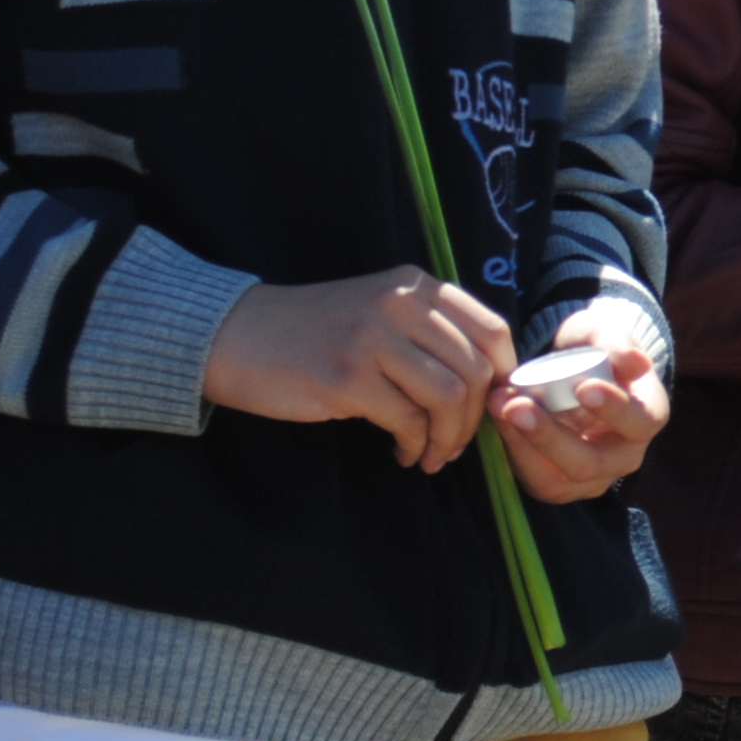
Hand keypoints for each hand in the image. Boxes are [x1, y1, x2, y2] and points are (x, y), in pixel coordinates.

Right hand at [204, 268, 511, 470]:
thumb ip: (428, 331)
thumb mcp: (378, 310)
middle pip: (475, 370)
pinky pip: (407, 420)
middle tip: (456, 444)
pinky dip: (415, 445)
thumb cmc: (314, 332)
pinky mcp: (347, 377)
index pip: (491, 330)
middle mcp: (400, 304)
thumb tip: (487, 383)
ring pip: (448, 397)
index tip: (492, 406)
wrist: (236, 335)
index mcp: (415, 286)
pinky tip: (403, 452)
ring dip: (448, 438)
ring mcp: (373, 339)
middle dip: (474, 419)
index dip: (504, 375)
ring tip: (431, 455)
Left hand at [495, 300, 668, 503]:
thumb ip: (614, 341)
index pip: (639, 422)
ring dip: (523, 447)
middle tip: (517, 406)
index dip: (614, 409)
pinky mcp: (557, 484)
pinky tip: (497, 418)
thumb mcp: (602, 332)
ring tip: (500, 407)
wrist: (572, 373)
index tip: (583, 387)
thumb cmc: (594, 350)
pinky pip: (533, 480)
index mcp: (647, 417)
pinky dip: (511, 451)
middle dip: (549, 437)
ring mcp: (590, 478)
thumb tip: (633, 363)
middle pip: (591, 463)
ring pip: (557, 482)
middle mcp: (624, 456)